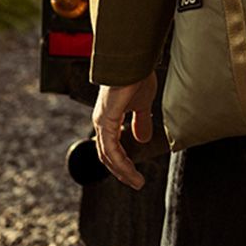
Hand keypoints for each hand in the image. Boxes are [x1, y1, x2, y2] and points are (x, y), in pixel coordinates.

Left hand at [91, 71, 157, 189]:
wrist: (134, 62)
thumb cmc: (137, 77)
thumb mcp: (143, 104)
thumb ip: (141, 121)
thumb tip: (142, 138)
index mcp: (109, 118)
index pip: (111, 148)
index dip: (122, 163)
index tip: (135, 175)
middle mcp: (102, 121)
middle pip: (107, 156)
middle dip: (122, 172)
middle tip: (136, 183)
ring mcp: (102, 122)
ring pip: (108, 156)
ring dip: (123, 172)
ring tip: (137, 182)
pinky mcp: (106, 121)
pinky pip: (111, 149)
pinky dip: (121, 163)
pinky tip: (131, 170)